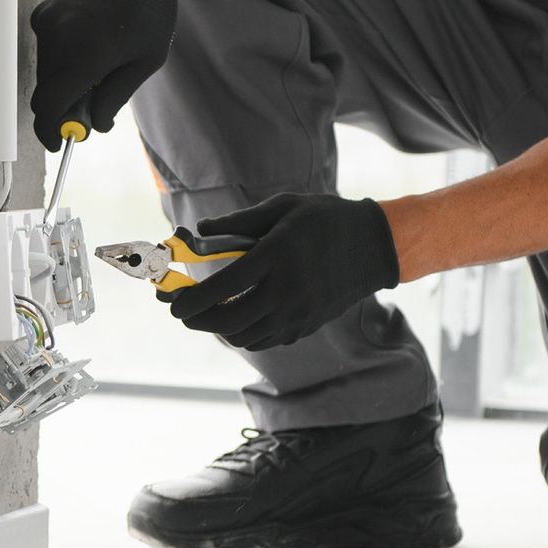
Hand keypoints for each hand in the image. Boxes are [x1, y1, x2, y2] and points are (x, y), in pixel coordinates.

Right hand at [28, 0, 179, 150]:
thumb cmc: (148, 6)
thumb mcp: (146, 60)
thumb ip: (116, 97)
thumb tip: (94, 124)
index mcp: (87, 55)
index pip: (49, 106)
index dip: (49, 131)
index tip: (58, 141)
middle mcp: (60, 40)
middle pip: (46, 92)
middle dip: (63, 108)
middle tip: (89, 111)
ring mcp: (48, 24)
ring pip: (46, 72)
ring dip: (64, 82)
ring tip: (98, 70)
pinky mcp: (44, 12)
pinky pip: (46, 50)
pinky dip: (61, 60)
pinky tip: (88, 47)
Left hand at [166, 194, 400, 350]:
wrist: (375, 246)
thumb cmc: (325, 219)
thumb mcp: (283, 207)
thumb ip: (238, 221)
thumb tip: (198, 231)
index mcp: (277, 256)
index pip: (222, 287)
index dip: (190, 300)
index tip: (173, 303)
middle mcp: (287, 291)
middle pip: (227, 321)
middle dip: (197, 320)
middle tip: (184, 312)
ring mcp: (298, 313)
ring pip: (243, 337)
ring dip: (219, 328)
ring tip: (210, 312)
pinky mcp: (306, 326)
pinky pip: (264, 340)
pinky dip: (244, 333)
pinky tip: (240, 316)